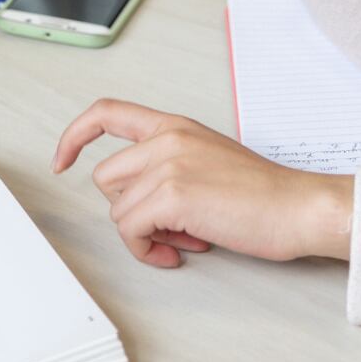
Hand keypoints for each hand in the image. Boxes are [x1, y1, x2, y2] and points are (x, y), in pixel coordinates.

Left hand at [52, 100, 353, 266]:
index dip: (75, 135)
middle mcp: (167, 138)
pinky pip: (131, 231)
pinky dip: (148, 250)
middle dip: (130, 209)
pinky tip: (180, 250)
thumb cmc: (263, 192)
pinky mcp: (171, 194)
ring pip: (118, 209)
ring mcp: (167, 163)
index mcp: (175, 125)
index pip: (107, 112)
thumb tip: (142, 202)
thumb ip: (169, 167)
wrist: (296, 206)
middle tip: (169, 226)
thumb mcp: (208, 160)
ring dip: (144, 233)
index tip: (64, 159)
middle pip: (107, 178)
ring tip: (183, 236)